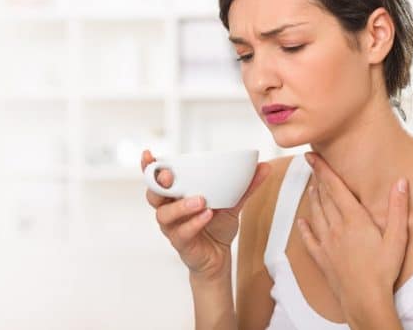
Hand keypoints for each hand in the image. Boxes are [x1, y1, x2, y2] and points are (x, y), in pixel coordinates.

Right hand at [142, 149, 269, 280]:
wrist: (220, 258)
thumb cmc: (217, 226)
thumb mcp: (233, 203)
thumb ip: (246, 186)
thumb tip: (264, 166)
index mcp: (176, 195)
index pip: (156, 178)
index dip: (148, 166)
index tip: (148, 154)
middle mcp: (169, 210)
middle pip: (153, 194)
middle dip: (159, 183)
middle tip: (169, 175)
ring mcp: (173, 228)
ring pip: (165, 214)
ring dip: (181, 205)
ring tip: (201, 200)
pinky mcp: (181, 243)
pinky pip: (182, 232)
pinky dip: (194, 223)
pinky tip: (207, 215)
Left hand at [297, 152, 408, 321]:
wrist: (365, 300)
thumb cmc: (383, 271)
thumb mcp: (397, 238)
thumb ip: (398, 208)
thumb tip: (400, 182)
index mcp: (354, 219)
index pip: (335, 187)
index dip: (323, 169)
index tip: (312, 156)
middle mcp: (336, 227)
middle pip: (323, 197)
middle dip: (317, 179)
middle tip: (310, 165)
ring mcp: (326, 243)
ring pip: (316, 214)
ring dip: (312, 198)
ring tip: (311, 186)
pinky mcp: (322, 258)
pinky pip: (309, 239)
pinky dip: (304, 228)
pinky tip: (302, 222)